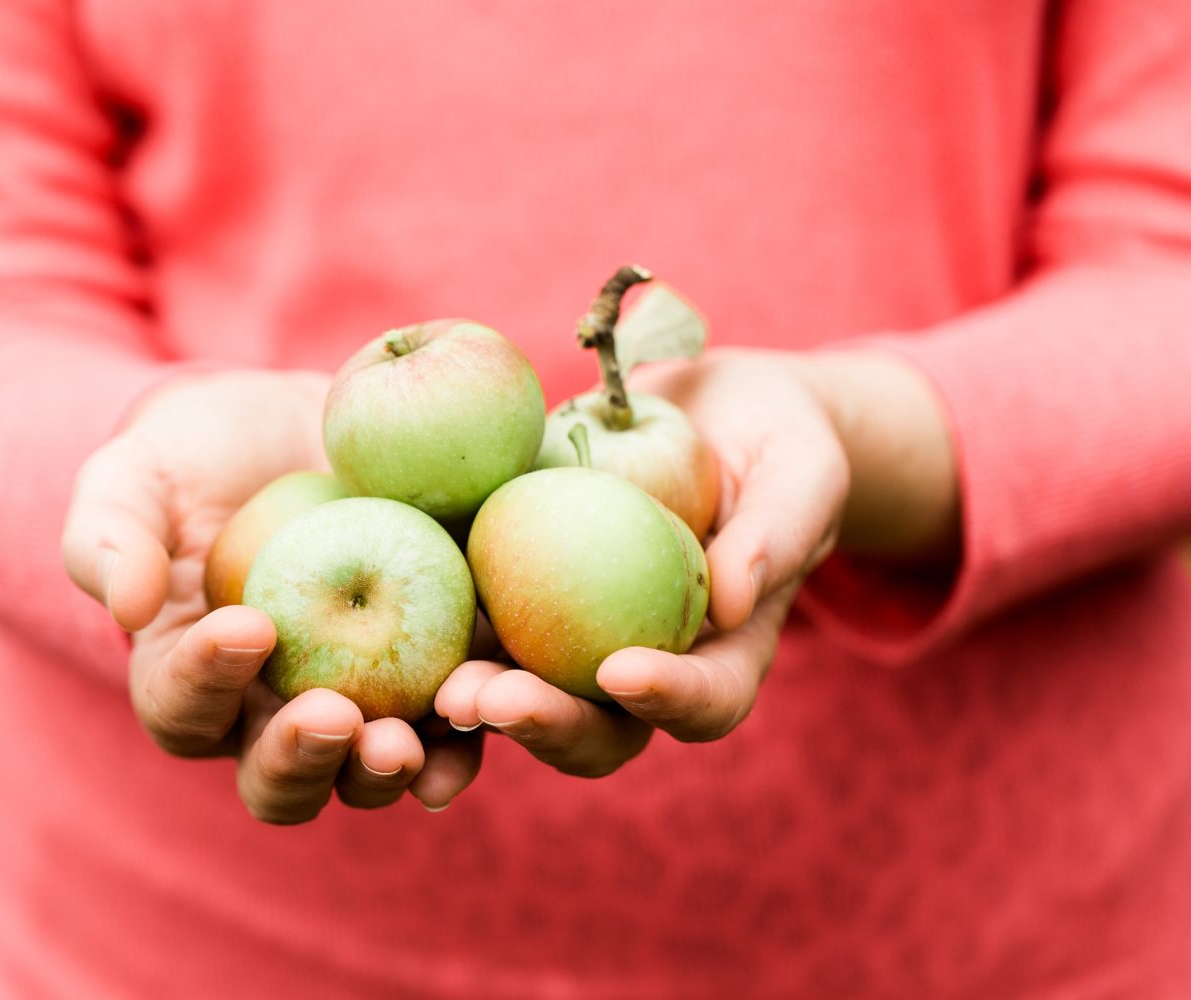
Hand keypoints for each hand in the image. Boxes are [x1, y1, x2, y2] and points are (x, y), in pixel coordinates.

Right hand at [61, 370, 481, 821]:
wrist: (297, 431)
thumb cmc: (197, 455)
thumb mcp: (135, 472)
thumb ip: (108, 534)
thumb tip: (127, 607)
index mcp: (190, 677)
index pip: (183, 707)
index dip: (207, 683)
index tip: (247, 626)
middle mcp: (268, 712)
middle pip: (278, 777)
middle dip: (304, 762)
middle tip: (336, 718)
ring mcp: (354, 702)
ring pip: (365, 772)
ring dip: (386, 770)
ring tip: (409, 743)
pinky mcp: (427, 673)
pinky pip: (450, 725)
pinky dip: (471, 731)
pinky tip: (491, 712)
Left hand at [436, 347, 956, 776]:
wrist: (711, 408)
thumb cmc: (777, 439)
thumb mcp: (802, 469)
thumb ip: (779, 532)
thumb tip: (728, 599)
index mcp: (725, 652)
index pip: (706, 700)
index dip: (668, 700)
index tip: (622, 671)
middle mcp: (646, 661)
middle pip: (601, 728)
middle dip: (547, 726)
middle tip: (493, 703)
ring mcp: (578, 637)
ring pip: (530, 694)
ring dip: (484, 701)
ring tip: (442, 687)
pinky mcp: (524, 596)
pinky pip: (486, 627)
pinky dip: (445, 636)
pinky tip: (401, 621)